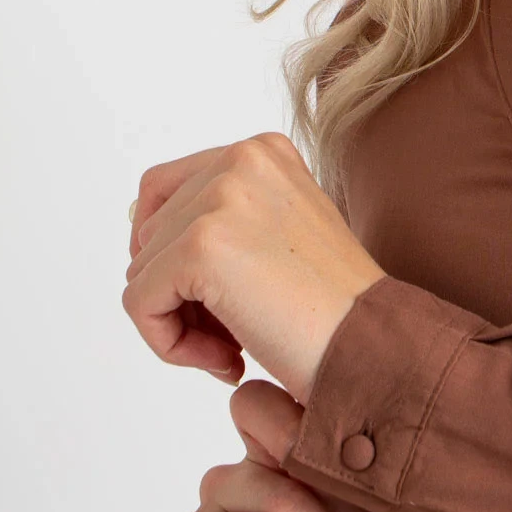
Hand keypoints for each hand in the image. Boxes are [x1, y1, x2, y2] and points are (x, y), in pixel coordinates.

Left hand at [123, 131, 386, 398]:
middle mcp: (240, 160)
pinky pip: (138, 303)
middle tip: (234, 336)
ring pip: (140, 270)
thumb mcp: (278, 236)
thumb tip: (137, 235)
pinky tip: (227, 361)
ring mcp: (219, 200)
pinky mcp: (200, 248)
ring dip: (178, 323)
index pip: (165, 193)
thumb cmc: (334, 311)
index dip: (175, 256)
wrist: (373, 349)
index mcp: (262, 151)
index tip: (224, 300)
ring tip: (235, 350)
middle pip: (148, 232)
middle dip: (179, 293)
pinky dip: (167, 343)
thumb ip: (219, 219)